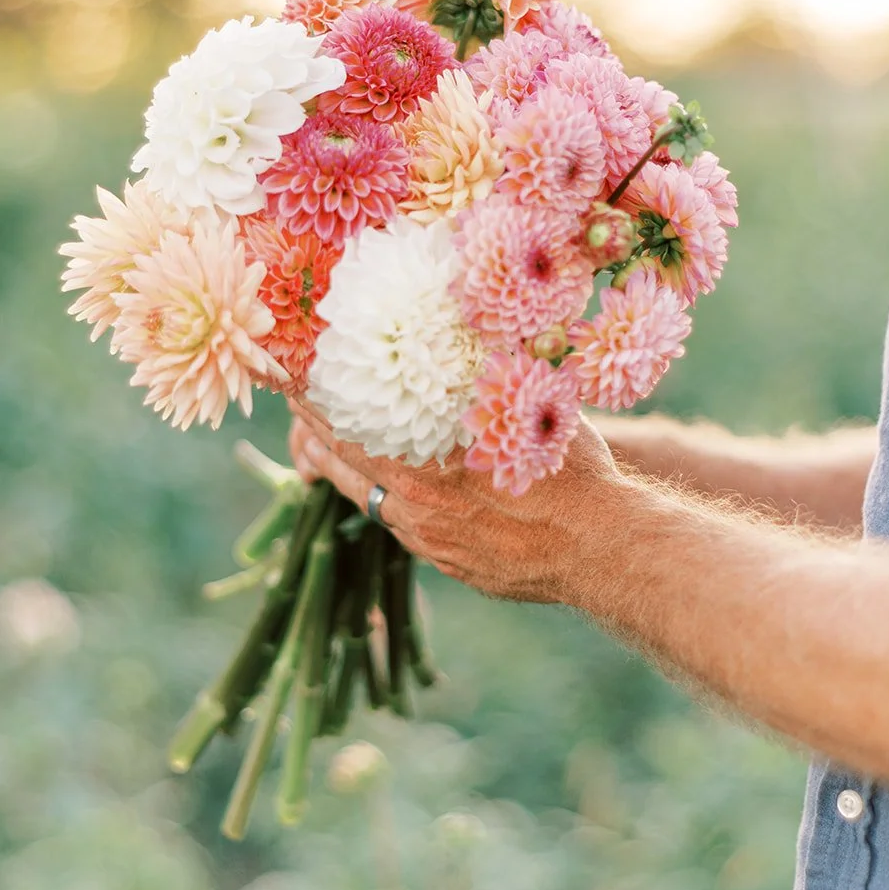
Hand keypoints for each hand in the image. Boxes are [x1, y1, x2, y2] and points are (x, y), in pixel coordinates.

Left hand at [287, 400, 624, 604]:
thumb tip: (471, 327)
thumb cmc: (572, 472)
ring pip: (367, 499)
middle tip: (293, 406)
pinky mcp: (447, 562)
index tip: (285, 377)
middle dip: (313, 435)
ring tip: (319, 445)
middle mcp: (415, 506)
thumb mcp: (529, 407)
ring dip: (343, 470)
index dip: (310, 403)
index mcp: (425, 466)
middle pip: (343, 466)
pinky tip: (392, 482)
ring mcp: (428, 539)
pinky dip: (388, 498)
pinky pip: (404, 524)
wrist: (603, 550)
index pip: (346, 428)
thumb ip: (488, 378)